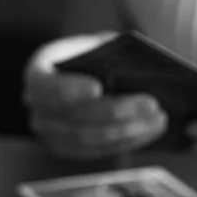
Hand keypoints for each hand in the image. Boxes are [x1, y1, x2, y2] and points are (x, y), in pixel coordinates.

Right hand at [23, 34, 167, 159]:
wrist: (85, 72)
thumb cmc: (94, 54)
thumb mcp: (100, 45)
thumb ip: (112, 54)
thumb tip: (140, 69)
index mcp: (37, 74)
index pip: (45, 87)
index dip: (69, 90)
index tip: (98, 87)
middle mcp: (37, 108)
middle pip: (72, 119)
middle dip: (114, 113)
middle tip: (151, 104)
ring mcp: (50, 133)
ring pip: (87, 140)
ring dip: (126, 131)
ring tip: (159, 119)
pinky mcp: (68, 149)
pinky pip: (96, 151)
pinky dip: (125, 142)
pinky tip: (150, 130)